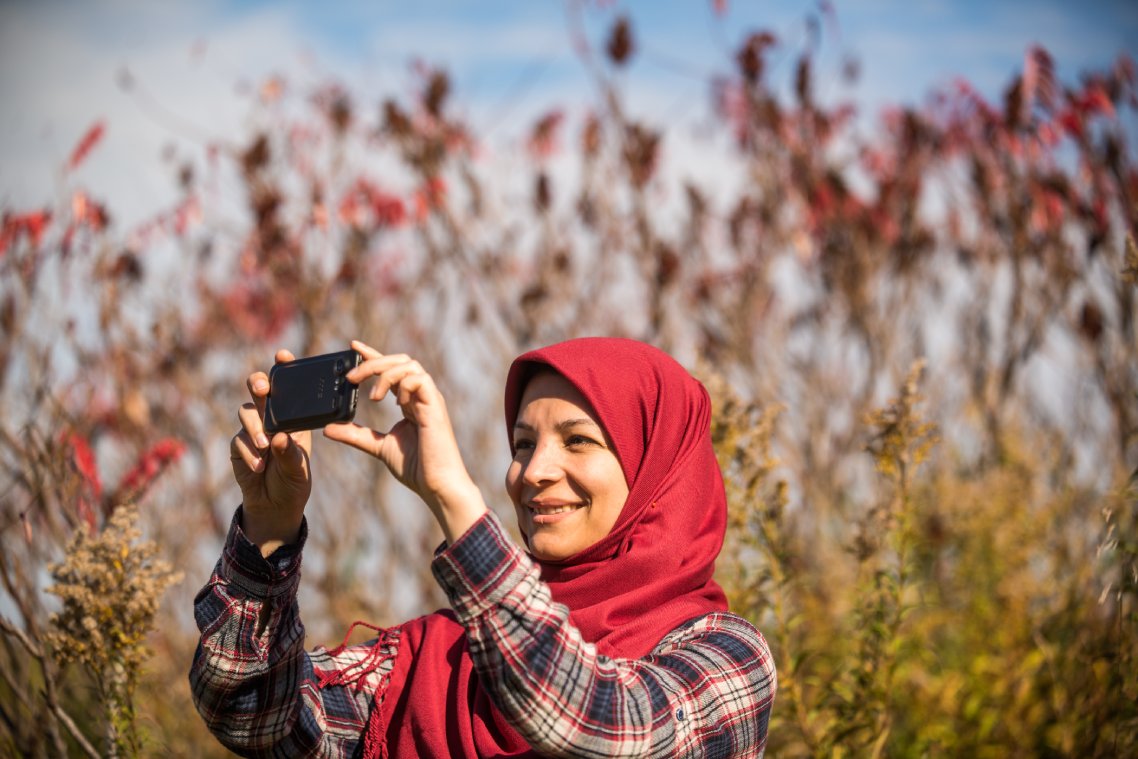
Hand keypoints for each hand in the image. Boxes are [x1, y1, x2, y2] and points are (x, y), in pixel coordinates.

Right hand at [230, 349, 312, 555]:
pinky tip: (260, 467)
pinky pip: (239, 441)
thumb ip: (291, 453)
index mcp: (293, 416)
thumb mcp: (299, 469)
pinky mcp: (238, 445)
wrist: (276, 505)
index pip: (288, 387)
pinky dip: (250, 454)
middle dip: (258, 384)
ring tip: (266, 447)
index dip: (283, 368)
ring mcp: (252, 429)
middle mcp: (271, 417)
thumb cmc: (294, 480)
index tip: (282, 355)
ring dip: (255, 428)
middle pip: (258, 389)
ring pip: (246, 413)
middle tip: (262, 389)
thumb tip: (279, 438)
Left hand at [323, 340, 486, 543]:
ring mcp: (429, 399)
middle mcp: (421, 396)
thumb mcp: (378, 446)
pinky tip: (393, 401)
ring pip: (409, 365)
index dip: (373, 355)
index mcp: (410, 402)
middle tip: (352, 377)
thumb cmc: (416, 468)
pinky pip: (420, 379)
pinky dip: (402, 383)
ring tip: (372, 395)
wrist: (437, 485)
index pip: (391, 369)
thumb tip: (328, 428)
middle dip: (374, 362)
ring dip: (385, 373)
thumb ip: (356, 435)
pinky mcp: (435, 406)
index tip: (353, 347)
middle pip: (400, 360)